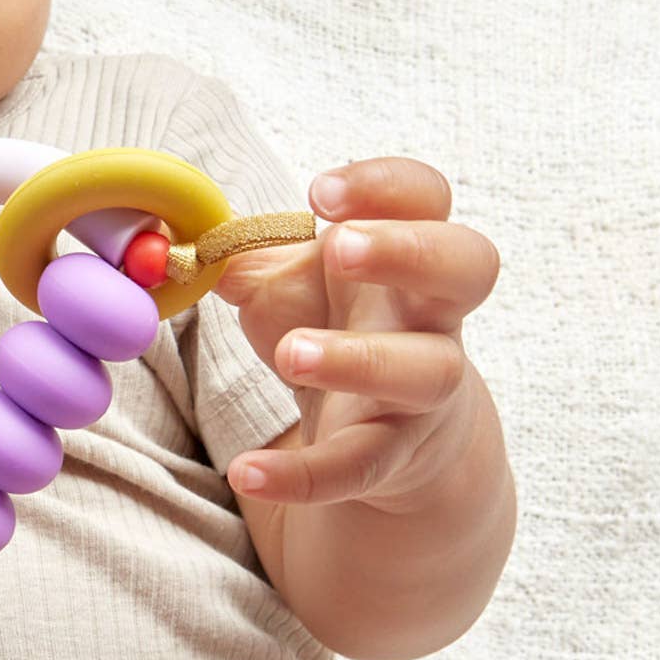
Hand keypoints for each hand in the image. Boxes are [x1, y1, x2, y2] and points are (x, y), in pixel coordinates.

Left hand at [216, 158, 500, 511]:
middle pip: (467, 266)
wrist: (392, 431)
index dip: (385, 185)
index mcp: (408, 253)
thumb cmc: (336, 325)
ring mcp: (424, 388)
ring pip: (426, 369)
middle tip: (339, 248)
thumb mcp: (292, 282)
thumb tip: (192, 251)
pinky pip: (359, 466)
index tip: (319, 192)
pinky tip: (247, 471)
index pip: (428, 197)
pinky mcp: (395, 454)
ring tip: (292, 354)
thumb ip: (245, 260)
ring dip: (359, 358)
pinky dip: (304, 474)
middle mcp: (434, 314)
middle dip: (406, 250)